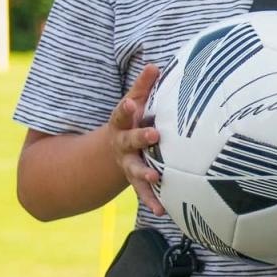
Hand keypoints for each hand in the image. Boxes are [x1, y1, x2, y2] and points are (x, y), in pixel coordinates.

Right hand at [108, 64, 163, 215]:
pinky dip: (152, 200)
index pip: (122, 113)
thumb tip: (155, 64)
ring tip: (155, 176)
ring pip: (135, 169)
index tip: (132, 102)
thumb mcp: (133, 103)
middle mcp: (122, 145)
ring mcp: (128, 164)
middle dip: (140, 138)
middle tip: (153, 135)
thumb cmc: (131, 120)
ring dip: (145, 173)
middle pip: (129, 141)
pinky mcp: (136, 180)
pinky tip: (162, 211)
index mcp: (122, 123)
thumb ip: (143, 86)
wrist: (113, 150)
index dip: (127, 107)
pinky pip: (144, 192)